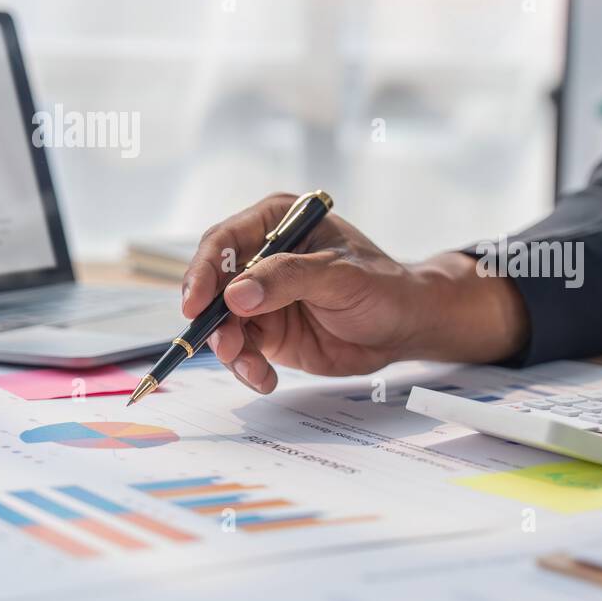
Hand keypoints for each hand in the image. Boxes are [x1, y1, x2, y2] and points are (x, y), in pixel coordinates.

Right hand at [181, 193, 528, 392]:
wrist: (405, 326)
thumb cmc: (382, 286)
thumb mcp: (340, 276)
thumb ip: (289, 280)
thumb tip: (236, 294)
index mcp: (276, 222)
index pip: (223, 242)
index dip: (203, 272)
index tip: (196, 303)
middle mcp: (262, 257)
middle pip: (213, 285)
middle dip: (213, 319)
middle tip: (225, 345)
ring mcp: (262, 296)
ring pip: (223, 322)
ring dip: (230, 348)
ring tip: (253, 367)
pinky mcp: (268, 330)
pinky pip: (242, 349)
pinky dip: (246, 366)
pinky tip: (264, 378)